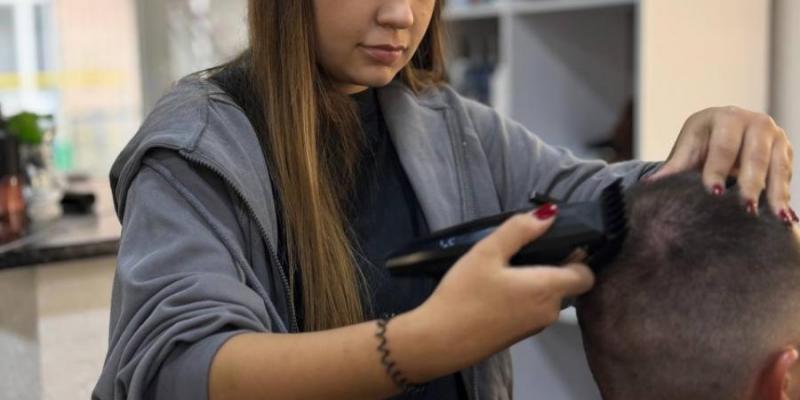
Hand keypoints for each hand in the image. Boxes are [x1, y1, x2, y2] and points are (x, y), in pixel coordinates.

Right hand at [415, 205, 593, 364]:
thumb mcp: (487, 252)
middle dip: (551, 267)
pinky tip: (495, 292)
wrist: (440, 341)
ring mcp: (535, 327)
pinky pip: (533, 310)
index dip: (577, 257)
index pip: (586, 275)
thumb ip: (519, 230)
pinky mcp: (519, 337)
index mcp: (548, 289)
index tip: (554, 244)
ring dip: (535, 283)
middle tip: (519, 253)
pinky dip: (523, 299)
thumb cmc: (465, 294)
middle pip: (566, 284)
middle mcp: (549, 311)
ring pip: (548, 297)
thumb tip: (549, 214)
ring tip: (503, 270)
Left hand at [649, 106, 792, 216]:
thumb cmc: (701, 147)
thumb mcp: (687, 152)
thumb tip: (649, 185)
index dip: (718, 169)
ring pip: (776, 166)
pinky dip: (785, 196)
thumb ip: (673, 168)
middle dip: (750, 183)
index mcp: (723, 117)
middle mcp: (753, 121)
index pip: (723, 146)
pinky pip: (786, 174)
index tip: (713, 193)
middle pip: (754, 155)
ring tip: (776, 217)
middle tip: (745, 208)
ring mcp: (773, 134)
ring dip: (775, 193)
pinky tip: (786, 217)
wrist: (726, 135)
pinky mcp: (785, 150)